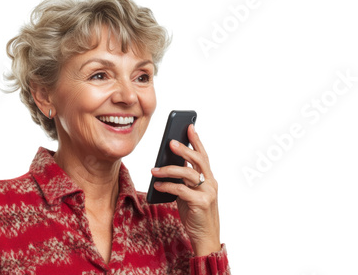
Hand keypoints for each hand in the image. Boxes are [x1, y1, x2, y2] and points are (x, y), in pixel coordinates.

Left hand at [151, 124, 220, 256]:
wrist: (205, 238)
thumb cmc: (195, 214)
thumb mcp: (188, 194)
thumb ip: (183, 180)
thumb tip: (166, 164)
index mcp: (209, 179)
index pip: (203, 155)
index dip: (196, 140)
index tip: (189, 126)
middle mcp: (211, 183)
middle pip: (198, 160)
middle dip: (184, 149)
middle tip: (170, 142)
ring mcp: (208, 193)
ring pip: (188, 173)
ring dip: (169, 169)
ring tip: (154, 169)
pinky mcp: (201, 203)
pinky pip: (181, 190)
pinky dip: (167, 186)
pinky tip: (156, 185)